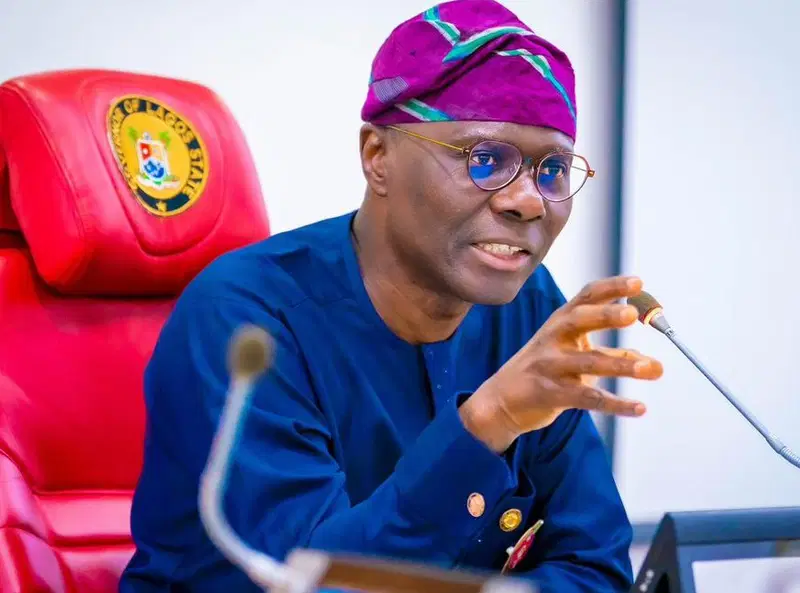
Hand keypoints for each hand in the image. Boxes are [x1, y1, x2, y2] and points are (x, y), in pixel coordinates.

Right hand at [460, 276, 662, 452]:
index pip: (586, 297)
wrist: (501, 400)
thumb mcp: (575, 354)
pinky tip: (639, 408)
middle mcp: (553, 339)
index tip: (638, 282)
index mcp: (561, 322)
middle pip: (579, 321)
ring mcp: (549, 366)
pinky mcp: (550, 394)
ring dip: (622, 365)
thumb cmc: (545, 370)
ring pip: (588, 363)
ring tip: (653, 369)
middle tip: (633, 314)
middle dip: (606, 316)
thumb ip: (614, 356)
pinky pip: (587, 398)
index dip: (611, 288)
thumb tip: (656, 364)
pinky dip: (615, 404)